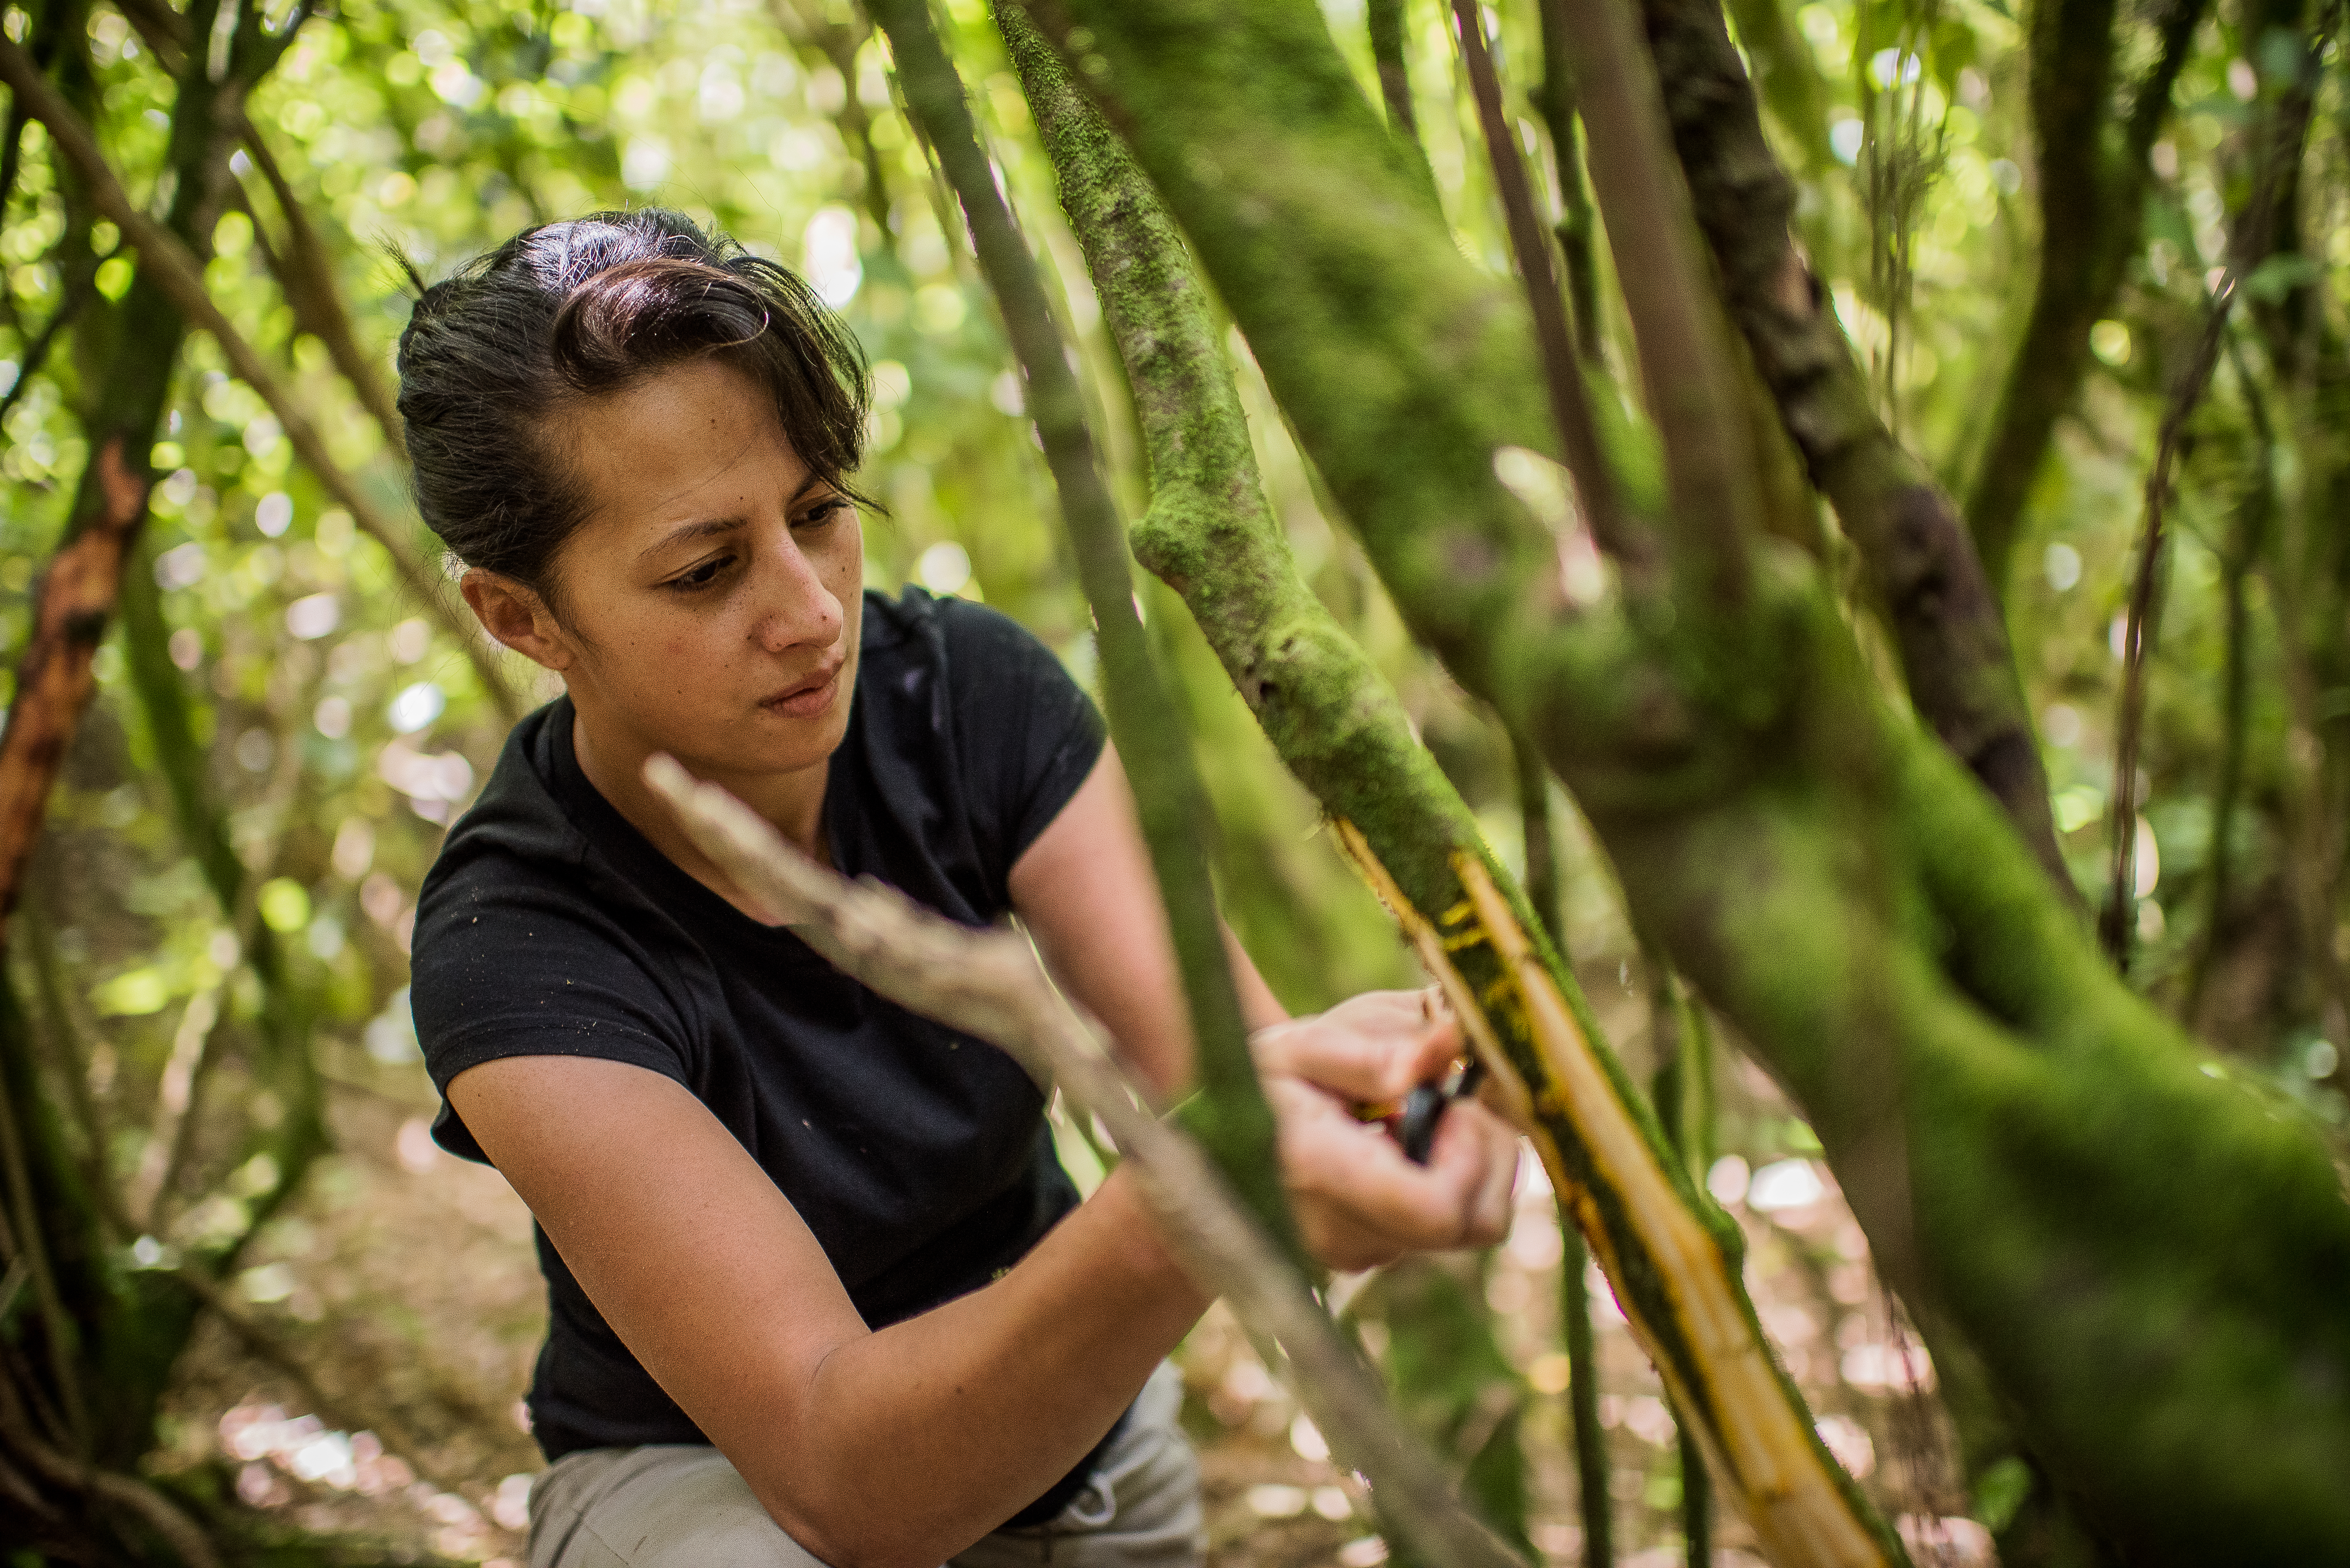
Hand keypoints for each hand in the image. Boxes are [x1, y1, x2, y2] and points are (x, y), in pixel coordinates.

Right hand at [1251, 989, 1518, 1271]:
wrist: (1210, 1142)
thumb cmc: (1260, 1081)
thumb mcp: (1301, 1046)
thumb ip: (1372, 1048)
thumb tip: (1447, 1041)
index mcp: (1321, 1174)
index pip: (1439, 1209)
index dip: (1470, 1153)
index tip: (1449, 1103)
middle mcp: (1343, 1233)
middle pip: (1475, 1222)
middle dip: (1487, 1153)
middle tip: (1453, 1100)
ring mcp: (1359, 1254)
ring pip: (1472, 1226)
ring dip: (1475, 1166)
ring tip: (1432, 1115)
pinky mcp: (1372, 1256)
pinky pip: (1447, 1228)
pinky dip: (1453, 1181)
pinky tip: (1409, 1141)